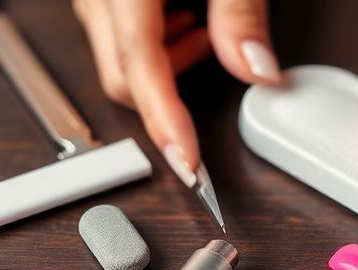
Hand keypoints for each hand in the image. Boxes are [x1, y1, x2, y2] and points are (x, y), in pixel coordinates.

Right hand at [74, 0, 279, 183]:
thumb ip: (239, 13)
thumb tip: (256, 71)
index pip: (137, 66)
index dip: (165, 120)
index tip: (189, 166)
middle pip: (123, 79)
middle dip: (172, 90)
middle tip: (220, 50)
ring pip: (121, 64)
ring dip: (169, 64)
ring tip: (206, 24)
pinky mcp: (101, 1)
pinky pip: (120, 41)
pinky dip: (160, 44)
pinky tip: (188, 17)